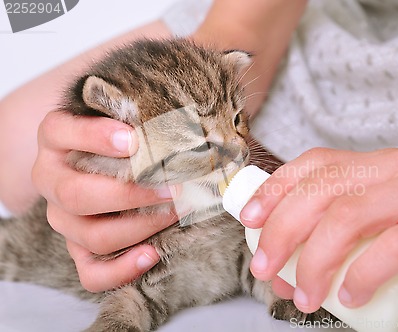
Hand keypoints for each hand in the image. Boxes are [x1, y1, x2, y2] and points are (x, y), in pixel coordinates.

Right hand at [32, 111, 176, 291]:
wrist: (112, 162)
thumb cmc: (126, 134)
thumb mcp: (127, 118)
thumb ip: (143, 115)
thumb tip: (188, 124)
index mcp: (56, 138)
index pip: (59, 131)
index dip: (94, 137)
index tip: (135, 140)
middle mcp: (51, 179)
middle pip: (76, 195)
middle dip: (130, 194)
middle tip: (172, 187)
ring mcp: (62, 218)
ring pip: (91, 235)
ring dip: (140, 227)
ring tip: (175, 213)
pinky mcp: (78, 248)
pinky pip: (91, 273)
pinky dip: (122, 269)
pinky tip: (152, 254)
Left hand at [240, 146, 397, 320]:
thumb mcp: (377, 235)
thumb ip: (336, 240)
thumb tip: (279, 264)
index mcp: (383, 164)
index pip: (317, 163)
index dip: (276, 188)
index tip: (249, 220)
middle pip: (325, 189)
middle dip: (282, 230)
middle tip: (266, 269)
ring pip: (350, 216)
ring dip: (314, 261)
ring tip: (305, 296)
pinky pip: (393, 247)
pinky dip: (362, 276)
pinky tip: (350, 299)